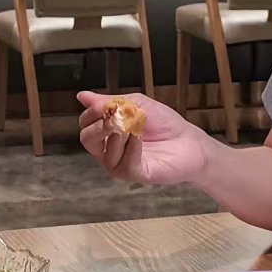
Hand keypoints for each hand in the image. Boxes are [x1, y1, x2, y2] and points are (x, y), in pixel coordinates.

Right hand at [76, 91, 216, 185]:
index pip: (85, 124)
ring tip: (137, 126)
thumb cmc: (165, 124)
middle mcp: (108, 151)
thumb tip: (82, 96)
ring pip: (104, 152)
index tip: (107, 106)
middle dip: (99, 125)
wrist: (190, 142)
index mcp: (107, 133)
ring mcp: (120, 165)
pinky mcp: (134, 175)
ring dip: (120, 134)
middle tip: (115, 117)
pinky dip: (131, 147)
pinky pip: (123, 164)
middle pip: (87, 140)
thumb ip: (109, 102)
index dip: (92, 113)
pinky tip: (140, 138)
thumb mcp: (136, 105)